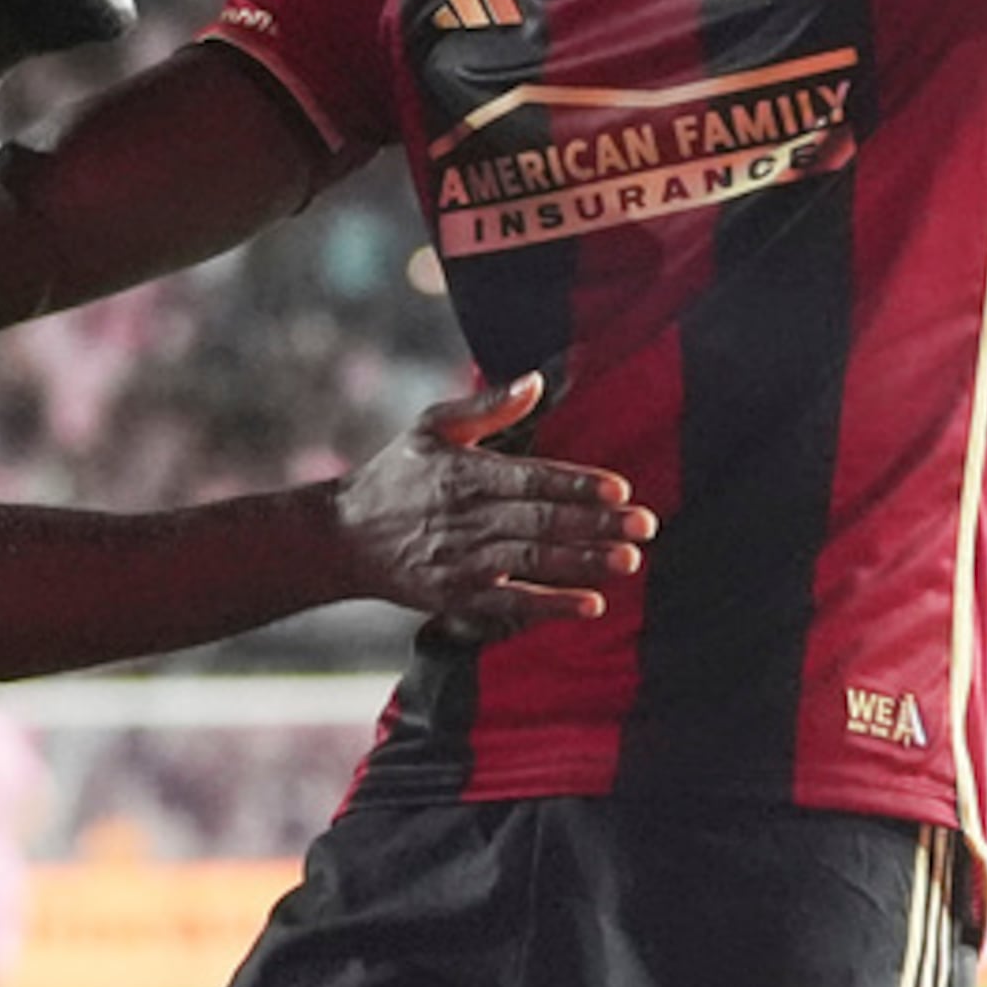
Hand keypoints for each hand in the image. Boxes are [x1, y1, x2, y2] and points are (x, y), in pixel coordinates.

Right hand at [333, 373, 654, 639]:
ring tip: (629, 561)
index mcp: (464, 472)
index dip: (577, 483)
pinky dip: (552, 605)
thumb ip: (487, 407)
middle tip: (644, 526)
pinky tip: (591, 604)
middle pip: (542, 520)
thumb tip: (536, 381)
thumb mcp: (431, 428)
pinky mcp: (458, 595)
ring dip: (585, 562)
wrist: (343, 537)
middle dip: (596, 524)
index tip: (620, 489)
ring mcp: (462, 560)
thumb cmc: (395, 475)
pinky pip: (513, 602)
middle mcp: (466, 517)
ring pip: (535, 560)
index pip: (532, 477)